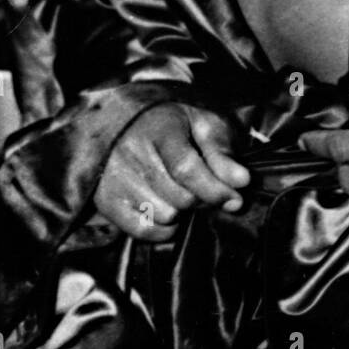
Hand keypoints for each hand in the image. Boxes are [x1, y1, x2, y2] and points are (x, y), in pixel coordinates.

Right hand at [95, 103, 251, 242]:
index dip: (215, 189)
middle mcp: (130, 154)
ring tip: (181, 192)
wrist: (126, 118)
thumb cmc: (171, 122)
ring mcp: (115, 179)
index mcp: (157, 129)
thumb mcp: (202, 123)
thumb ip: (221, 151)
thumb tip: (242, 181)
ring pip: (165, 215)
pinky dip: (163, 228)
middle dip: (202, 198)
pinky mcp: (106, 200)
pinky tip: (167, 210)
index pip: (185, 168)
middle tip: (204, 189)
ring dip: (182, 211)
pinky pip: (143, 230)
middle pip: (179, 197)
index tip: (236, 198)